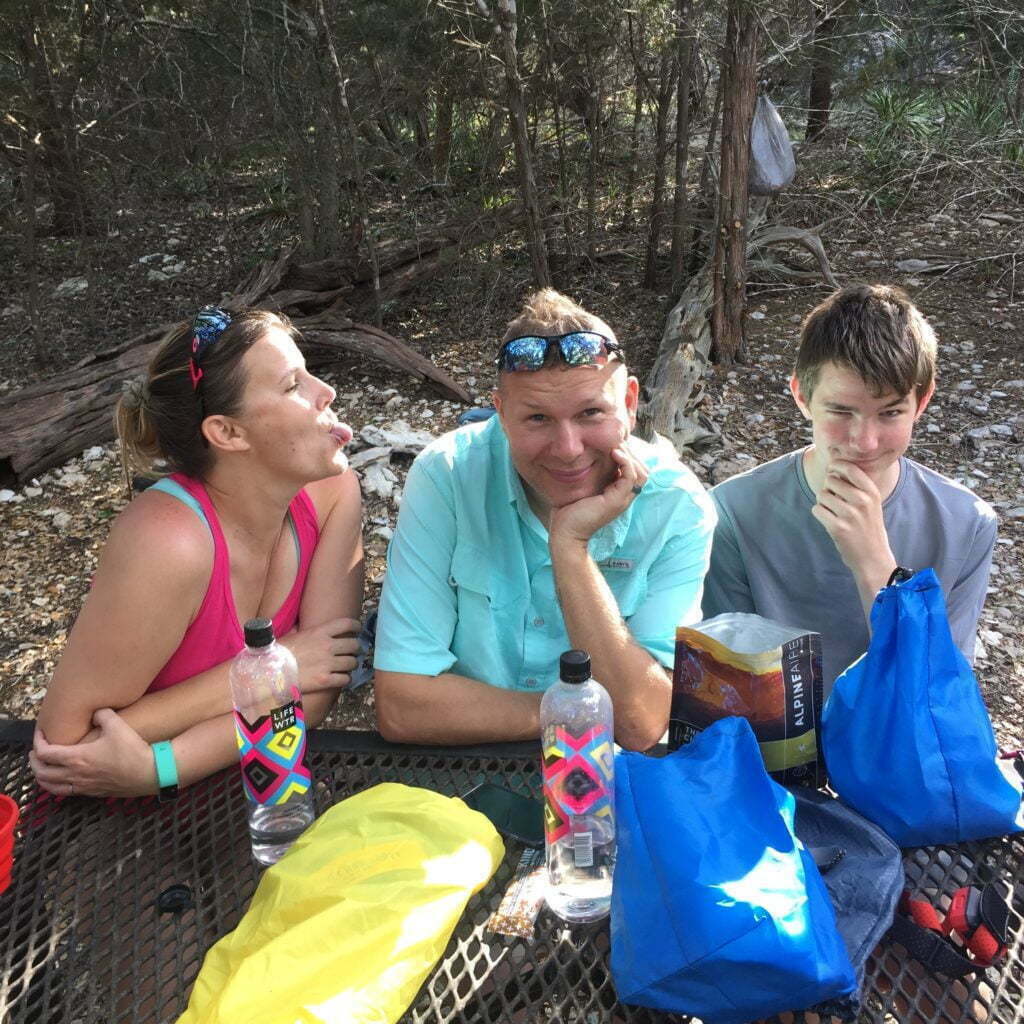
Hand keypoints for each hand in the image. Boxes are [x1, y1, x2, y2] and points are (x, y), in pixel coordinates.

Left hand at [30, 709, 155, 797]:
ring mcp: (83, 786)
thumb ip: (102, 714)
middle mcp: (75, 774)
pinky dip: (56, 786)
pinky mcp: (92, 792)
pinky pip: (65, 792)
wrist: (148, 772)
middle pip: (42, 772)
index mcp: (77, 758)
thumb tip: (95, 712)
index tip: (40, 733)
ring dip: (42, 777)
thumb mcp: (118, 725)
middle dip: (34, 762)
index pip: (45, 753)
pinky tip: (62, 779)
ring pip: (50, 786)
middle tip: (36, 751)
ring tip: (43, 768)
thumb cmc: (132, 750)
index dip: (38, 742)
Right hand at [278, 617, 361, 690]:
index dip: (356, 626)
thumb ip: (308, 631)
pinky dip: (345, 679)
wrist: (271, 672)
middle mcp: (328, 646)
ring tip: (347, 666)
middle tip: (353, 652)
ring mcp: (328, 664)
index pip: (347, 623)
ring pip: (352, 662)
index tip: (358, 629)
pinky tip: (341, 678)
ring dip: (351, 664)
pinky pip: (346, 679)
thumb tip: (311, 628)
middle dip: (355, 648)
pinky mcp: (326, 680)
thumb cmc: (279, 652)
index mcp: (320, 632)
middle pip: (354, 644)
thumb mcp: (295, 634)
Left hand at [549, 444, 649, 546]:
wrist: (565, 532)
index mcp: (618, 494)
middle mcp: (624, 497)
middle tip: (616, 442)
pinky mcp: (616, 500)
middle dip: (632, 453)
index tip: (613, 444)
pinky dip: (626, 462)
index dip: (629, 456)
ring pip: (640, 473)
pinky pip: (630, 477)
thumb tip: (590, 454)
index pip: (636, 471)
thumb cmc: (570, 511)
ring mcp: (622, 499)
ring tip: (616, 446)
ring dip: (630, 455)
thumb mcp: (585, 487)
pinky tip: (615, 453)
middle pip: (642, 471)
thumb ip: (593, 474)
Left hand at [811, 460, 895, 582]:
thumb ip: (857, 486)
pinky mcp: (838, 528)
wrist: (873, 557)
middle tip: (833, 498)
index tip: (832, 471)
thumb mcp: (872, 503)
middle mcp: (863, 501)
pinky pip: (817, 510)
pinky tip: (829, 520)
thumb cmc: (868, 527)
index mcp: (872, 492)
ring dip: (822, 502)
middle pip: (831, 480)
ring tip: (832, 511)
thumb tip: (833, 467)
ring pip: (822, 494)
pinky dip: (819, 513)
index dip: (836, 466)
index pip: (851, 468)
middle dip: (827, 487)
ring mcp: (850, 514)